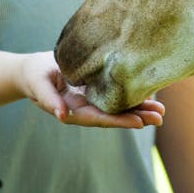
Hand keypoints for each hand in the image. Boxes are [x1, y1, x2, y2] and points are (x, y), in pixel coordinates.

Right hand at [16, 52, 164, 127]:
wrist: (33, 70)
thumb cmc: (33, 75)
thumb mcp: (38, 85)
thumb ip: (48, 100)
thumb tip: (62, 116)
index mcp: (74, 111)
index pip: (100, 118)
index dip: (119, 121)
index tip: (138, 122)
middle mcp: (87, 108)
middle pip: (114, 116)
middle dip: (137, 117)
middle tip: (159, 117)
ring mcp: (93, 100)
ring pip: (119, 107)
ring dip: (140, 109)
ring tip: (161, 111)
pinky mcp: (97, 89)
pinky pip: (117, 94)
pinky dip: (134, 95)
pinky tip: (151, 94)